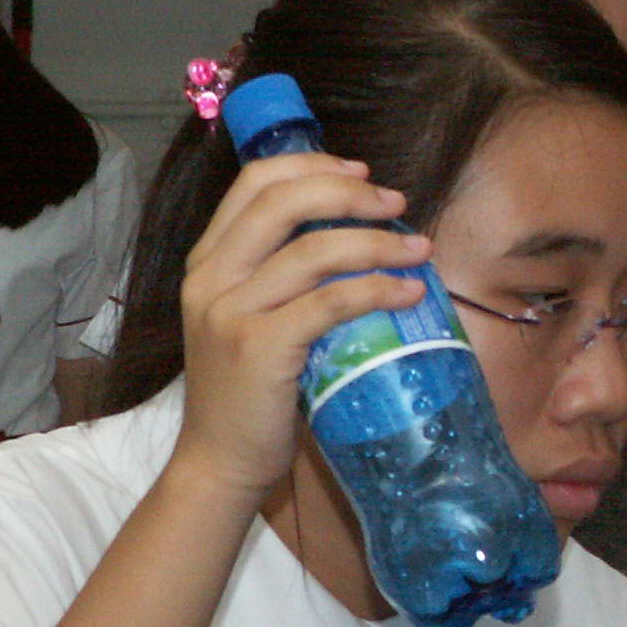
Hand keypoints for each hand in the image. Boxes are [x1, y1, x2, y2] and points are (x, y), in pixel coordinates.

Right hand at [167, 154, 434, 503]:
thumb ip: (280, 275)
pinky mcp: (259, 348)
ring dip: (377, 243)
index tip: (361, 172)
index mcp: (207, 262)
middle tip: (397, 204)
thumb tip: (356, 235)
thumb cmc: (249, 391)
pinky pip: (328, 302)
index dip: (312, 165)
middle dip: (349, 193)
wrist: (221, 461)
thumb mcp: (251, 318)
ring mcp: (230, 312)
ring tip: (419, 250)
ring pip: (312, 250)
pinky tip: (408, 293)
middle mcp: (211, 278)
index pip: (254, 182)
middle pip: (282, 203)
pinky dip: (376, 289)